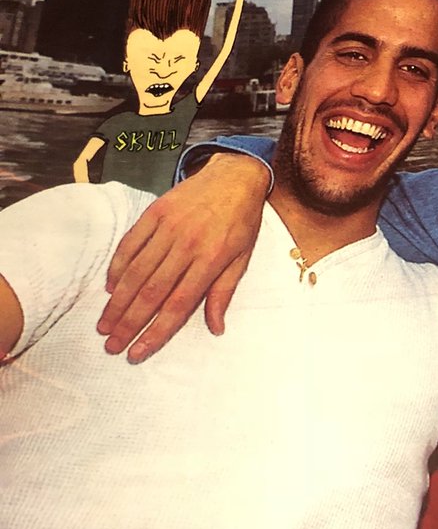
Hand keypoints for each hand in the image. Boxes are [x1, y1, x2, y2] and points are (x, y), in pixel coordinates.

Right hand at [97, 153, 269, 361]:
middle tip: (111, 346)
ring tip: (105, 325)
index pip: (179, 304)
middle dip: (129, 323)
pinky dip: (118, 268)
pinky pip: (130, 244)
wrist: (234, 176)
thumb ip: (223, 293)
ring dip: (118, 302)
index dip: (156, 332)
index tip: (137, 352)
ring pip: (136, 271)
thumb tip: (216, 329)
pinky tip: (111, 288)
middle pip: (152, 292)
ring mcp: (168, 227)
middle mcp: (187, 244)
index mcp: (212, 259)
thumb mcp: (242, 258)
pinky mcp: (154, 212)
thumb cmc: (241, 222)